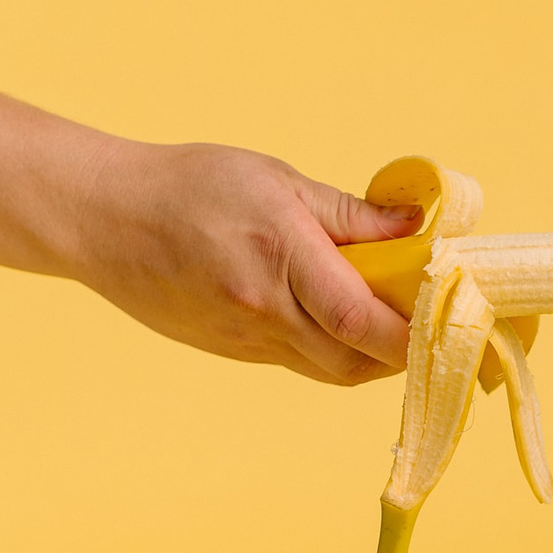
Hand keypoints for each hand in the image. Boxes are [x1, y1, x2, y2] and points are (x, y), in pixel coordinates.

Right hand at [73, 140, 422, 383]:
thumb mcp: (279, 182)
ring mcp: (243, 340)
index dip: (415, 334)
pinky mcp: (230, 352)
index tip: (450, 319)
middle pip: (354, 362)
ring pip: (330, 370)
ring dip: (371, 356)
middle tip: (431, 320)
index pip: (363, 322)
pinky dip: (333, 351)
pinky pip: (299, 363)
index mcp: (280, 260)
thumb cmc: (192, 185)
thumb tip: (417, 227)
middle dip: (402, 352)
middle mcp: (262, 312)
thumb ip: (352, 214)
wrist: (102, 217)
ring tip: (393, 319)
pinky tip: (343, 322)